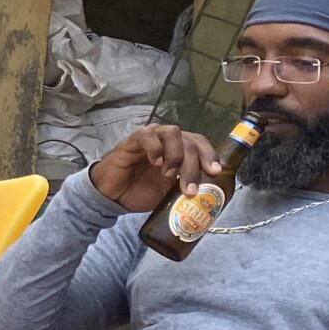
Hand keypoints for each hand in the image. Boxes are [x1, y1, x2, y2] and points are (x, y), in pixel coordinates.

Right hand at [89, 125, 224, 214]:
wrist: (113, 196)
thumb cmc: (140, 192)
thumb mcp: (170, 192)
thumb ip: (186, 185)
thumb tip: (209, 193)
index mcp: (179, 151)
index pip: (199, 143)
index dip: (210, 155)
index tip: (215, 172)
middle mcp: (167, 141)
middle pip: (189, 141)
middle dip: (193, 165)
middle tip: (190, 188)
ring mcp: (151, 139)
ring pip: (173, 133)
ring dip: (176, 154)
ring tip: (168, 174)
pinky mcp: (132, 141)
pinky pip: (147, 134)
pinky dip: (155, 147)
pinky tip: (155, 162)